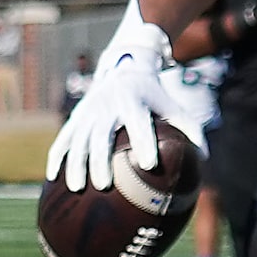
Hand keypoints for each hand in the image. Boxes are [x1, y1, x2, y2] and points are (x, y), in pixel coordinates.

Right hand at [46, 20, 205, 195]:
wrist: (124, 68)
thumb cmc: (153, 96)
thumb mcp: (172, 105)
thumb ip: (190, 129)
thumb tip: (204, 158)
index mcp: (135, 102)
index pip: (139, 123)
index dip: (144, 142)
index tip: (150, 165)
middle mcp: (108, 106)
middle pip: (101, 135)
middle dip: (100, 160)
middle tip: (105, 185)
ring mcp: (89, 112)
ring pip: (77, 139)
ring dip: (75, 163)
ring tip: (78, 188)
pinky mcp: (76, 117)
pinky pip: (62, 139)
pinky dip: (57, 158)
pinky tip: (53, 179)